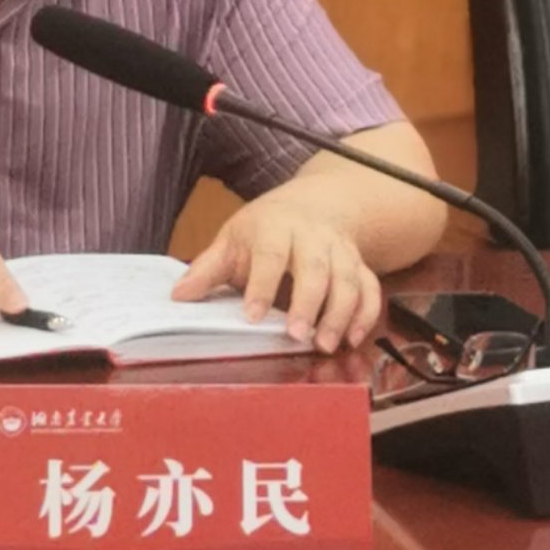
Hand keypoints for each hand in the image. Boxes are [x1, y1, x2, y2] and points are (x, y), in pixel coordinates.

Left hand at [170, 189, 381, 352]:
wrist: (317, 204)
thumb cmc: (267, 227)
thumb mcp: (233, 238)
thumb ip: (208, 268)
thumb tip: (178, 295)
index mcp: (275, 227)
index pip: (270, 255)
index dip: (261, 286)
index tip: (251, 316)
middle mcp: (313, 237)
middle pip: (316, 269)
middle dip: (308, 304)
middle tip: (296, 336)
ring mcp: (340, 251)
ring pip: (349, 281)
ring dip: (340, 315)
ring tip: (325, 345)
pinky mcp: (360, 266)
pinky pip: (371, 290)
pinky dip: (366, 315)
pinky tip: (352, 339)